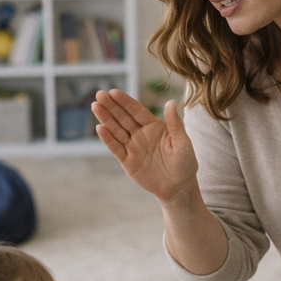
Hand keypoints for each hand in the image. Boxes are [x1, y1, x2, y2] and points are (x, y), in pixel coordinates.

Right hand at [91, 89, 198, 205]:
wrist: (178, 188)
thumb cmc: (185, 163)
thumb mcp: (183, 142)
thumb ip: (174, 124)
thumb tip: (170, 102)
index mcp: (154, 126)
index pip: (137, 111)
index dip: (125, 101)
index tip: (113, 92)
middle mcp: (141, 134)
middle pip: (123, 117)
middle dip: (111, 106)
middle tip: (99, 95)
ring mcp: (133, 147)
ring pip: (116, 130)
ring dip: (106, 119)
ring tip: (95, 107)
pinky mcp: (127, 161)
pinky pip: (116, 148)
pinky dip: (107, 139)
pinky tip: (100, 128)